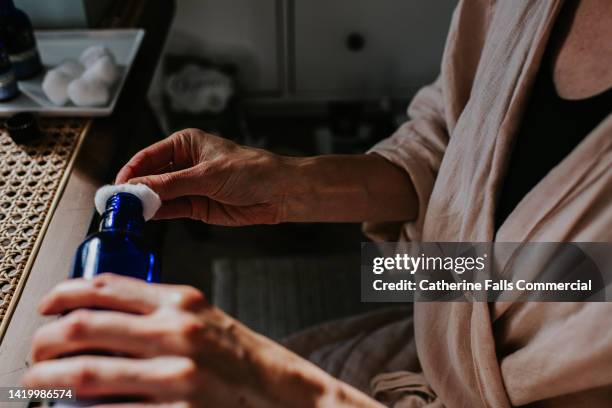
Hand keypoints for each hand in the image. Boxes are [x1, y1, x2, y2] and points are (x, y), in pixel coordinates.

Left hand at [23, 274, 379, 406]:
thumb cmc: (247, 361)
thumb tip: (103, 318)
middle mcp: (178, 333)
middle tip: (35, 351)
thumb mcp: (205, 321)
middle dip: (45, 339)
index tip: (47, 305)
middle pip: (85, 326)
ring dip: (48, 379)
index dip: (63, 293)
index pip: (107, 286)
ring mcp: (177, 377)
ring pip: (86, 372)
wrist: (288, 396)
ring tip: (38, 382)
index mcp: (184, 302)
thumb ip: (159, 314)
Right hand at [116, 128, 290, 225]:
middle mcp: (183, 163)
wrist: (279, 193)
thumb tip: (139, 188)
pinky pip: (171, 209)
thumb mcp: (207, 175)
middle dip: (135, 189)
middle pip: (150, 177)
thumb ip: (171, 184)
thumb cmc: (251, 171)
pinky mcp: (196, 206)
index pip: (148, 156)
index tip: (117, 186)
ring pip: (158, 195)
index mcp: (185, 144)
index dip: (131, 171)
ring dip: (145, 204)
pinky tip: (146, 217)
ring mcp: (189, 186)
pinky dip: (158, 214)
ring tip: (128, 213)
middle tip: (119, 204)